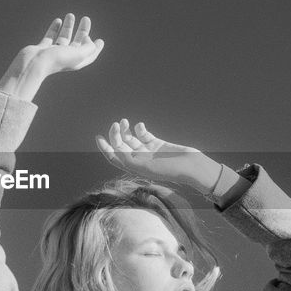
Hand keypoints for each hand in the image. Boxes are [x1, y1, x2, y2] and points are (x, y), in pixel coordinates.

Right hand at [0, 14, 104, 100]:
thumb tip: (89, 41)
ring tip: (70, 15)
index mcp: (76, 61)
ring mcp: (53, 53)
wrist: (33, 64)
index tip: (100, 40)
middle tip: (86, 19)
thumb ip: (88, 47)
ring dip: (68, 27)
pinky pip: (50, 36)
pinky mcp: (42, 48)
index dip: (95, 48)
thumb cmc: (56, 60)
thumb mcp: (79, 53)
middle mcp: (65, 58)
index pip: (89, 55)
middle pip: (77, 43)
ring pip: (63, 38)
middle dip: (83, 31)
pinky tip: (58, 21)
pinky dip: (54, 28)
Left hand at [95, 119, 220, 189]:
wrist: (192, 167)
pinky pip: (144, 135)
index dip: (105, 148)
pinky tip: (140, 125)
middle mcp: (140, 161)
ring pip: (131, 139)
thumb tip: (115, 152)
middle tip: (116, 124)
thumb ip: (129, 160)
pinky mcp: (158, 144)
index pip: (114, 158)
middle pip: (121, 146)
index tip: (99, 137)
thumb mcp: (146, 166)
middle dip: (116, 135)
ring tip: (123, 121)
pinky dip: (140, 129)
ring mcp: (149, 152)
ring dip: (125, 130)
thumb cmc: (170, 169)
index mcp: (134, 168)